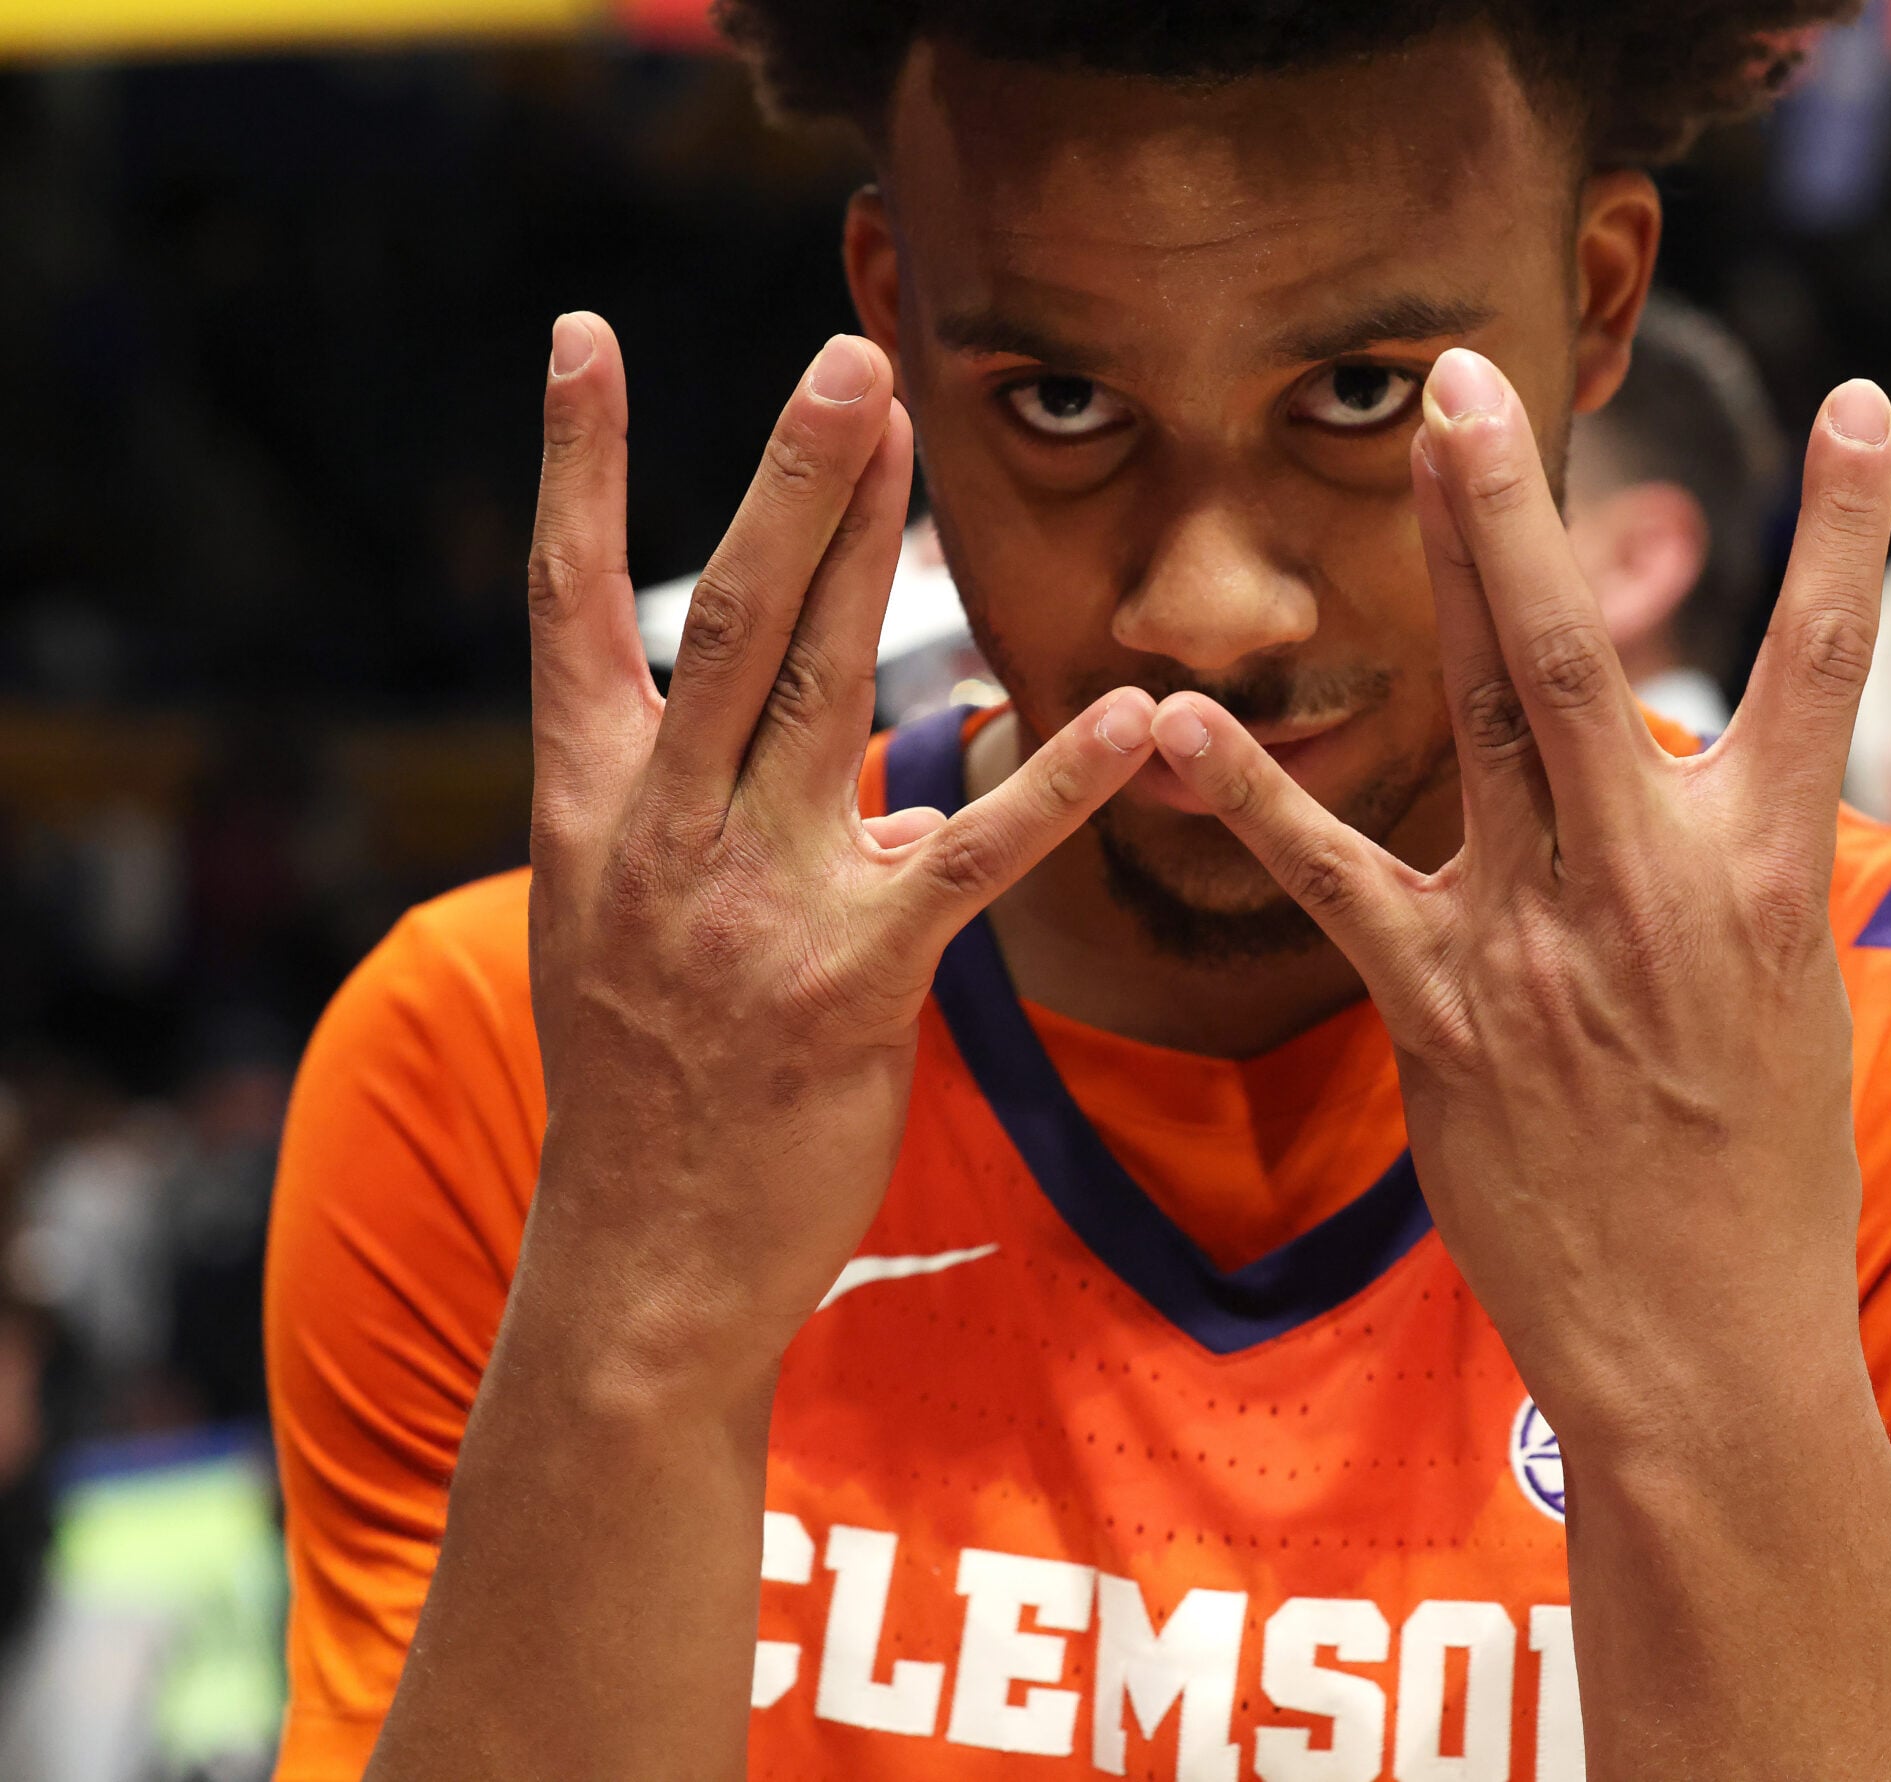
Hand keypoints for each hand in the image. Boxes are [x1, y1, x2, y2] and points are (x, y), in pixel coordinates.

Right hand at [521, 313, 1156, 1393]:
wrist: (642, 1259)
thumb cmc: (648, 1084)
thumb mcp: (616, 926)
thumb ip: (700, 814)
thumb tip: (846, 762)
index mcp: (588, 805)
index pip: (565, 602)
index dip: (575, 465)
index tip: (582, 337)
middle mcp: (656, 831)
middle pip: (725, 613)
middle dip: (786, 475)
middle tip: (844, 354)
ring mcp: (752, 902)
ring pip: (815, 687)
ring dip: (865, 546)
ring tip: (909, 430)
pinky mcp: (854, 980)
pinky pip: (968, 858)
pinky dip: (1051, 783)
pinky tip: (1129, 718)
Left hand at [1145, 348, 1890, 1448]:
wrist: (1709, 1340)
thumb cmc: (1761, 1171)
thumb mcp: (1788, 996)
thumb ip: (1729, 862)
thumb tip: (1689, 762)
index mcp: (1769, 871)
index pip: (1827, 662)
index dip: (1848, 525)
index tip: (1860, 400)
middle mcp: (1658, 881)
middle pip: (1584, 654)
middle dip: (1526, 507)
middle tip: (1472, 375)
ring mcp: (1545, 939)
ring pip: (1482, 718)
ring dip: (1442, 574)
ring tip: (1410, 451)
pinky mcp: (1446, 1009)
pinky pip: (1339, 880)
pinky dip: (1256, 797)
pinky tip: (1175, 725)